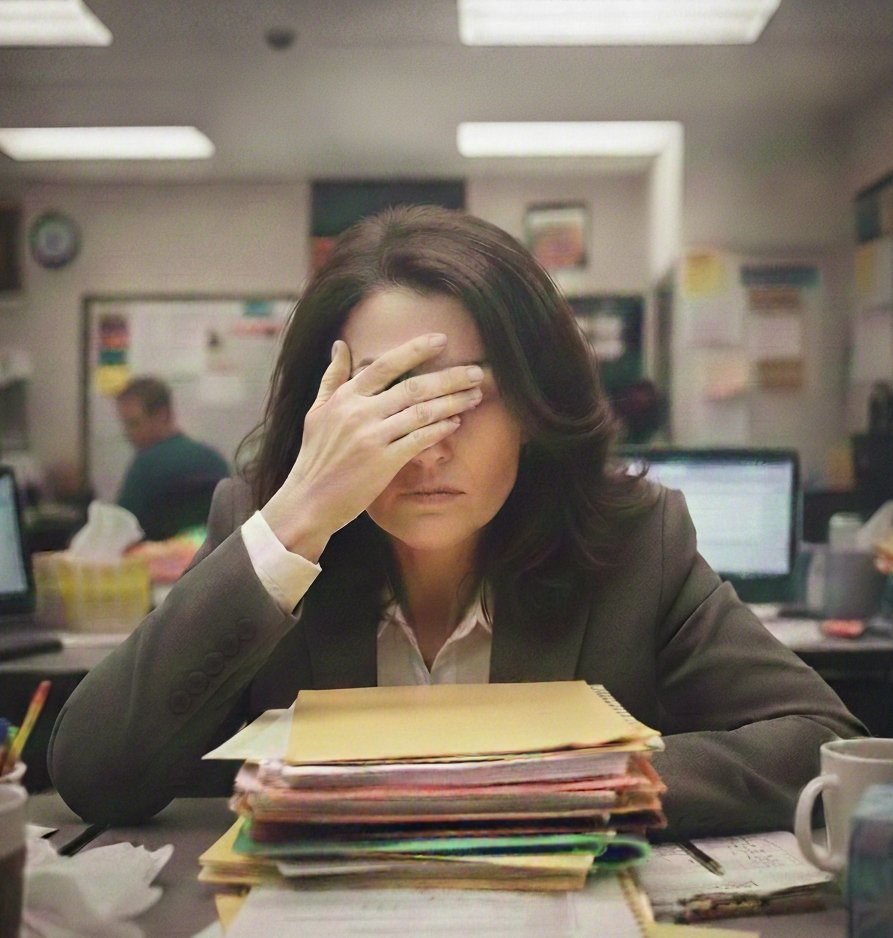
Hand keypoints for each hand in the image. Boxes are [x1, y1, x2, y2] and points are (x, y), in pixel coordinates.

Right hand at [261, 333, 483, 558]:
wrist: (308, 500)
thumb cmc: (314, 456)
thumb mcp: (317, 412)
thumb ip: (332, 378)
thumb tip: (340, 345)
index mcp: (345, 397)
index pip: (386, 365)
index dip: (416, 349)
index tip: (442, 340)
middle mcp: (359, 413)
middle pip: (413, 387)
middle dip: (450, 377)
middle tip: (477, 372)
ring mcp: (371, 438)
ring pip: (421, 412)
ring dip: (453, 402)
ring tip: (475, 396)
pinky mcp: (382, 463)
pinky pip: (418, 440)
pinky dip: (439, 430)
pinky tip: (456, 423)